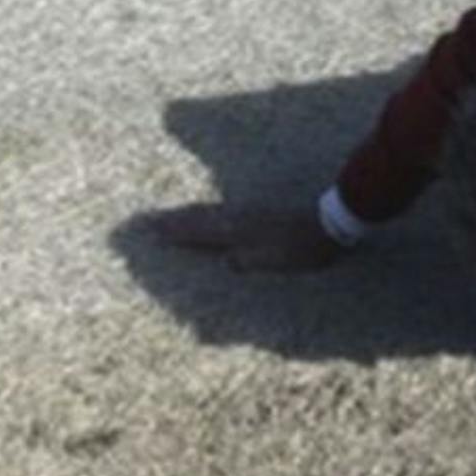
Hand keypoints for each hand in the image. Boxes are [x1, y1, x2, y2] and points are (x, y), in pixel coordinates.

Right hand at [148, 203, 348, 273]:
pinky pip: (220, 211)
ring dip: (186, 214)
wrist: (327, 225)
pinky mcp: (255, 213)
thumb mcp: (277, 261)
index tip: (152, 232)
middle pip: (198, 218)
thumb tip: (227, 263)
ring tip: (167, 216)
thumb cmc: (302, 249)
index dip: (177, 233)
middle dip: (172, 221)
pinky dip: (205, 213)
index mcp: (239, 232)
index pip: (200, 232)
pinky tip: (205, 214)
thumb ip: (251, 262)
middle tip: (148, 221)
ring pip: (207, 212)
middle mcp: (237, 219)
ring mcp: (245, 213)